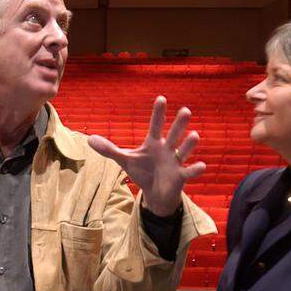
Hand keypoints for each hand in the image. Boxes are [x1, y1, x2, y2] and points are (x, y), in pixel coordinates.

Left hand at [87, 96, 205, 216]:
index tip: (161, 98)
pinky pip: (189, 172)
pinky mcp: (180, 176)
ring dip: (189, 144)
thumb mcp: (125, 160)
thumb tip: (89, 140)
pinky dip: (195, 169)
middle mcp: (167, 149)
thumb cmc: (142, 171)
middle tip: (186, 110)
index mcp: (153, 143)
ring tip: (195, 135)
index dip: (157, 113)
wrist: (155, 193)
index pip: (155, 125)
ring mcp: (175, 162)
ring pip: (184, 150)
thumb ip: (109, 149)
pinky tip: (201, 165)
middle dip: (179, 124)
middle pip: (173, 134)